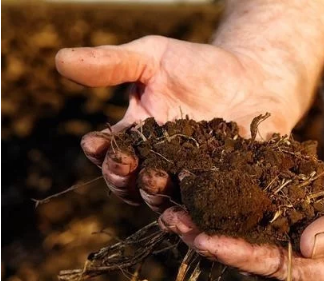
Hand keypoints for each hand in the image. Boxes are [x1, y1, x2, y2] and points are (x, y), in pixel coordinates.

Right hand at [56, 35, 300, 211]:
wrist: (253, 75)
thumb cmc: (199, 66)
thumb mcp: (154, 57)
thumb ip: (113, 63)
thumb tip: (60, 59)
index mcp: (138, 139)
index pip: (110, 153)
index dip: (101, 152)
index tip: (97, 143)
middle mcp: (160, 165)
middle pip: (133, 185)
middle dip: (127, 179)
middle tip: (133, 167)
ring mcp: (192, 180)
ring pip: (168, 200)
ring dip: (159, 196)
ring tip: (162, 181)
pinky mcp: (224, 187)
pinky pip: (211, 204)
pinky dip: (204, 208)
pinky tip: (205, 202)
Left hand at [160, 146, 323, 279]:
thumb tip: (308, 243)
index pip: (274, 266)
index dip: (238, 254)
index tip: (204, 239)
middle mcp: (309, 251)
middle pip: (252, 246)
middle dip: (212, 234)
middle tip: (172, 217)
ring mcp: (303, 223)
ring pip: (253, 219)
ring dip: (217, 208)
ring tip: (179, 194)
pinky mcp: (303, 198)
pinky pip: (268, 192)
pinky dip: (241, 184)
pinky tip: (214, 171)